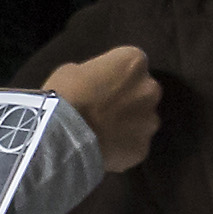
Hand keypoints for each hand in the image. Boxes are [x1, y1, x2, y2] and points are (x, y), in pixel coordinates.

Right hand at [44, 43, 161, 174]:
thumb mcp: (73, 71)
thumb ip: (95, 74)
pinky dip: (123, 148)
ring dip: (129, 125)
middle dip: (129, 100)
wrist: (62, 136)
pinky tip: (104, 150)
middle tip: (105, 111)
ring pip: (143, 122)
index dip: (116, 77)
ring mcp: (150, 122)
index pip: (132, 65)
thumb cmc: (65, 95)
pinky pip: (134, 146)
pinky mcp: (143, 149)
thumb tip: (96, 84)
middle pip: (143, 93)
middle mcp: (150, 90)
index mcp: (134, 63)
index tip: (102, 86)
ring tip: (104, 134)